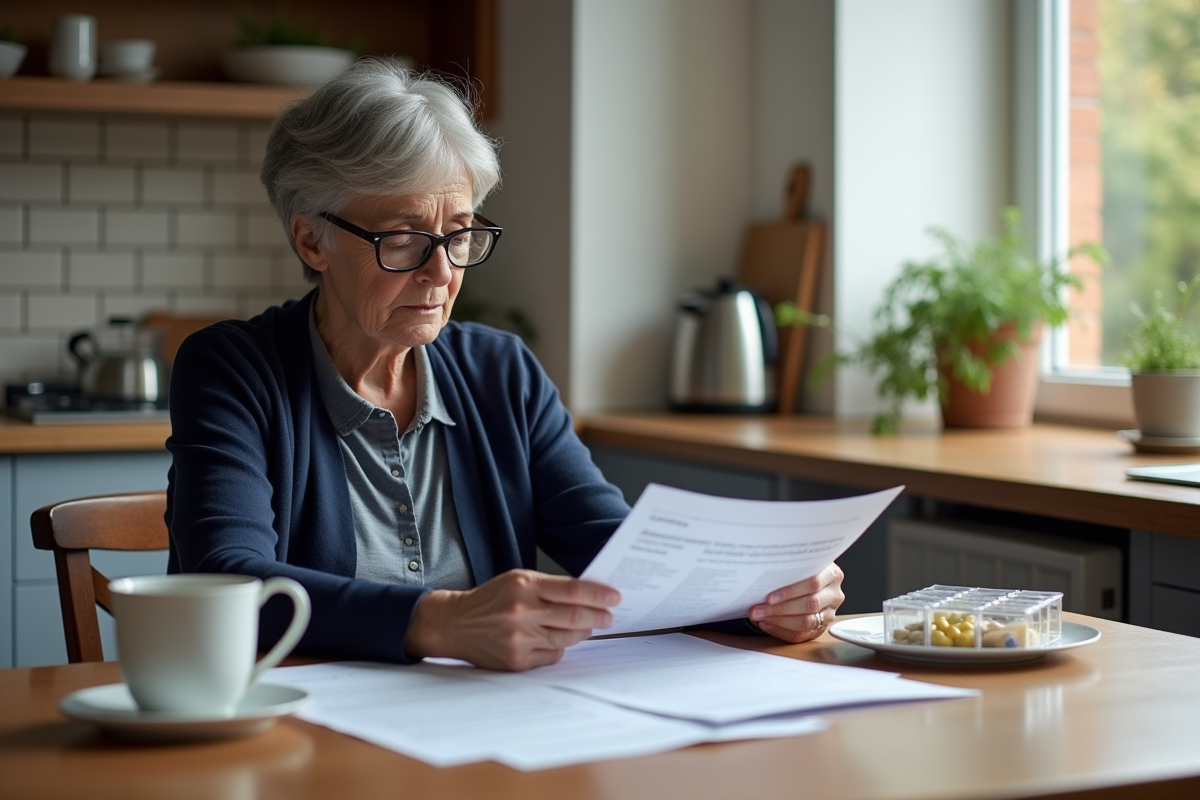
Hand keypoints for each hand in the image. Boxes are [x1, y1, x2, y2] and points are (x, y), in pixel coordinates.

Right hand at [404, 569, 620, 670]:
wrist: (455, 624)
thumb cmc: (490, 600)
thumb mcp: (517, 581)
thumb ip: (549, 587)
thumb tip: (588, 597)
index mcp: (523, 586)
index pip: (572, 590)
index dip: (598, 595)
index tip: (615, 597)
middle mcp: (522, 612)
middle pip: (574, 616)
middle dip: (599, 616)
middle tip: (610, 615)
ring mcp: (519, 639)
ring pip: (566, 638)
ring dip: (583, 632)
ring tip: (589, 626)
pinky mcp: (517, 661)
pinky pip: (552, 656)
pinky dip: (560, 648)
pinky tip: (558, 640)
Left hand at [748, 563, 843, 642]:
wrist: (809, 578)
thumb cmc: (801, 570)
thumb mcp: (800, 563)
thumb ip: (790, 567)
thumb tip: (763, 573)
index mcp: (832, 574)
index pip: (813, 584)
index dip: (790, 591)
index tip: (769, 597)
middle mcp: (834, 594)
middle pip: (810, 604)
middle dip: (780, 608)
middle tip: (757, 609)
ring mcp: (830, 613)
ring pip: (806, 622)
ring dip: (778, 621)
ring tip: (759, 616)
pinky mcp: (820, 628)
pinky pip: (801, 635)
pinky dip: (780, 630)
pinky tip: (766, 623)